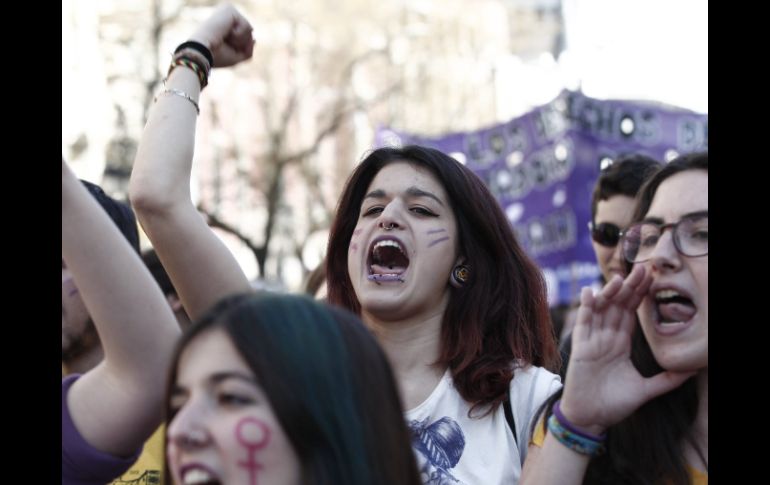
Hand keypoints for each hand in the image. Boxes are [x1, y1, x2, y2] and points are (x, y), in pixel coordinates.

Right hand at [189, 4, 254, 67]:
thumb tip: (254, 39)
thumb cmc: (216, 56)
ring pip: (250, 30)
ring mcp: (228, 12)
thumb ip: (248, 50)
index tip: (226, 49)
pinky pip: (247, 26)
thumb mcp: (236, 57)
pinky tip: (226, 33)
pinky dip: (238, 35)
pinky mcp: (230, 10)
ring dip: (240, 40)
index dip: (241, 48)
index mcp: (224, 27)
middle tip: (225, 44)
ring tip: (225, 38)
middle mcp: (226, 17)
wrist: (203, 50)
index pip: (245, 38)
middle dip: (241, 44)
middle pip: (249, 34)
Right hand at [559, 265, 694, 432]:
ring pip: (601, 310)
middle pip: (618, 306)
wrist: (591, 419)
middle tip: (641, 269)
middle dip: (629, 288)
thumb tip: (693, 370)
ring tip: (620, 277)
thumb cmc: (614, 405)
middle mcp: (606, 338)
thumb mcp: (646, 390)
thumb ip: (667, 380)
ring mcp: (592, 341)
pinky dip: (586, 307)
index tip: (651, 279)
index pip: (631, 314)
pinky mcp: (580, 347)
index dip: (640, 296)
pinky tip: (591, 292)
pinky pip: (583, 323)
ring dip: (609, 293)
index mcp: (620, 344)